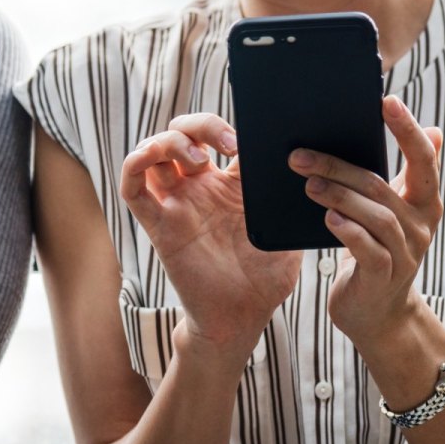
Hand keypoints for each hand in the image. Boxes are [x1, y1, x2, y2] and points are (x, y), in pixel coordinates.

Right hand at [119, 113, 301, 361]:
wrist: (242, 318)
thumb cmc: (265, 279)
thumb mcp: (286, 233)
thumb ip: (290, 203)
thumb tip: (311, 172)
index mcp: (231, 186)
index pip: (219, 137)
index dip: (228, 127)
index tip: (249, 139)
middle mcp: (200, 189)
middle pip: (182, 134)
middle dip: (199, 126)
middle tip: (227, 144)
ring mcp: (177, 205)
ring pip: (154, 153)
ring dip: (169, 142)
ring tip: (198, 159)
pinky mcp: (159, 226)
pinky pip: (133, 188)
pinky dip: (134, 164)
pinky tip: (149, 158)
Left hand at [288, 96, 443, 350]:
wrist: (377, 313)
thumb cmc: (380, 251)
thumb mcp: (397, 212)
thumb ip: (408, 174)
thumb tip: (434, 129)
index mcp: (425, 202)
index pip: (423, 159)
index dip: (407, 130)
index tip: (386, 101)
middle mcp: (421, 226)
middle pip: (382, 186)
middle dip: (340, 166)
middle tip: (301, 155)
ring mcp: (405, 254)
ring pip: (375, 215)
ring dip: (338, 195)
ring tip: (307, 183)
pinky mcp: (384, 277)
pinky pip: (367, 249)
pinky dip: (347, 231)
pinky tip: (327, 218)